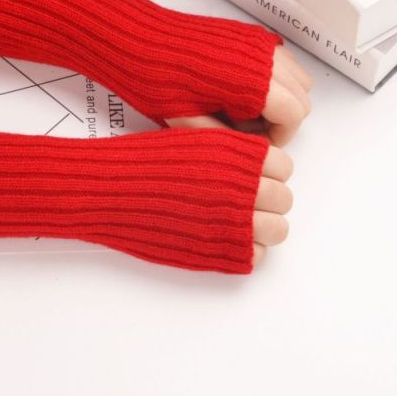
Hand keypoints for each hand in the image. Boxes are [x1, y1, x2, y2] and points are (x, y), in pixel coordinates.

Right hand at [153, 129, 292, 267]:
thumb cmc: (144, 165)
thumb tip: (253, 168)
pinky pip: (258, 255)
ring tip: (236, 224)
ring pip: (278, 229)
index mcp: (238, 156)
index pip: (283, 166)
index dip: (267, 173)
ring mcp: (238, 223)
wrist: (113, 193)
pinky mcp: (225, 253)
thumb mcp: (192, 140)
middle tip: (243, 203)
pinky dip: (245, 250)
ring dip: (262, 227)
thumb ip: (229, 153)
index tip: (252, 178)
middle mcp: (245, 188)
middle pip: (283, 198)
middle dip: (267, 201)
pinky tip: (222, 240)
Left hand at [166, 45, 312, 144]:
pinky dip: (272, 76)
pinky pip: (279, 58)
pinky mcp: (249, 33)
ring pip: (296, 76)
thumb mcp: (189, 122)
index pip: (294, 115)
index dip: (278, 136)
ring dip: (279, 97)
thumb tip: (250, 150)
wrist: (139, 40)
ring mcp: (258, 41)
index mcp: (253, 82)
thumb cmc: (157, 81)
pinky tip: (237, 88)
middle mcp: (264, 57)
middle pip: (301, 96)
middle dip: (280, 119)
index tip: (257, 145)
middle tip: (245, 130)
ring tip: (240, 110)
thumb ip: (227, 138)